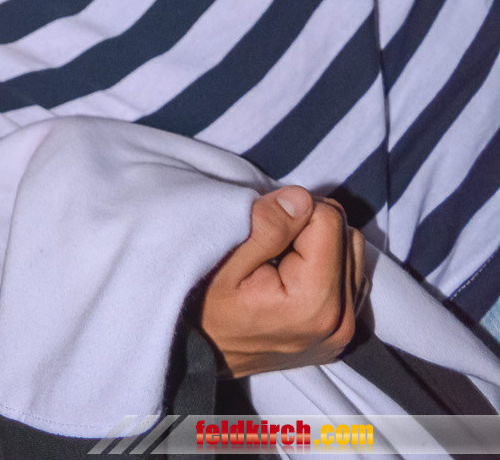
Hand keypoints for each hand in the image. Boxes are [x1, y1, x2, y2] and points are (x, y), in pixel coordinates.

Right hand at [200, 188, 364, 376]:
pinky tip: (294, 277)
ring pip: (351, 251)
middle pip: (344, 233)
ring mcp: (343, 332)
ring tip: (279, 263)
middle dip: (308, 227)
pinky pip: (351, 276)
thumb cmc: (204, 304)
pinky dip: (327, 266)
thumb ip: (267, 225)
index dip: (291, 213)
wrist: (198, 352)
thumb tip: (301, 198)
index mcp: (314, 303)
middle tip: (269, 247)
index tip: (263, 233)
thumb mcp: (224, 259)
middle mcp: (339, 321)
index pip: (328, 218)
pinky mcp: (341, 334)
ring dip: (319, 245)